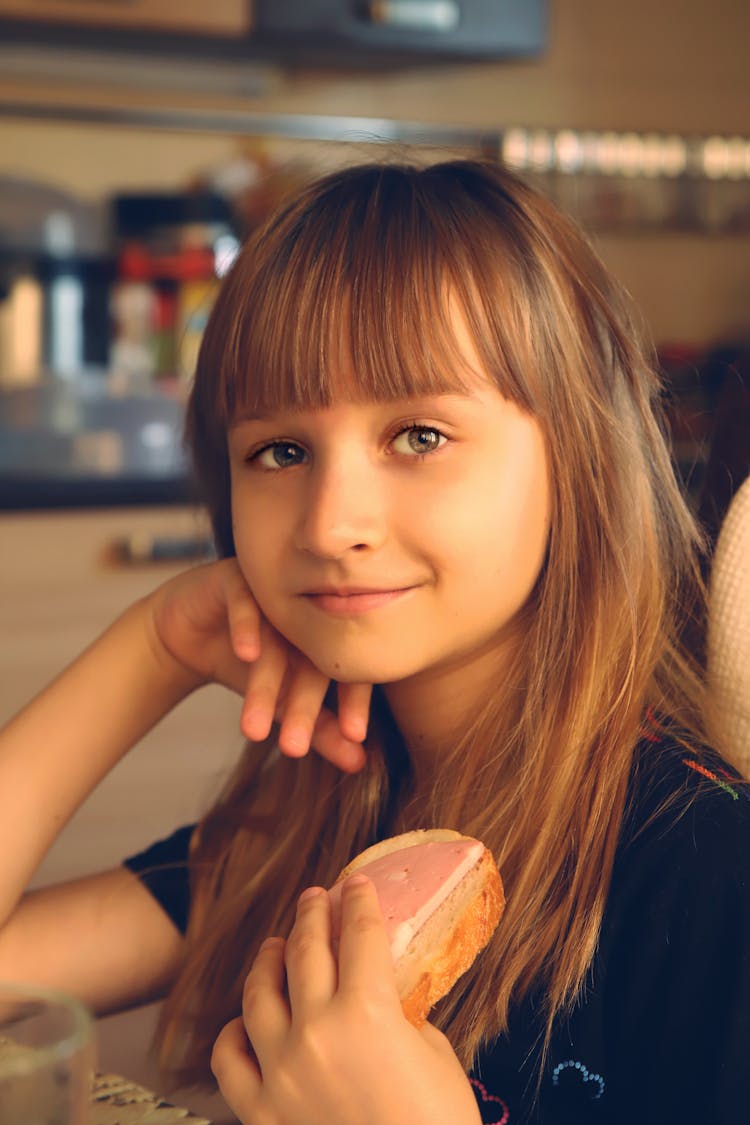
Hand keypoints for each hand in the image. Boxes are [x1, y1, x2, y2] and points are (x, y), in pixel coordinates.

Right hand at [147, 559, 370, 772]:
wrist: (187, 634)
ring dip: (265, 684)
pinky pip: (246, 601)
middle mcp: (307, 612)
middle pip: (311, 661)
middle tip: (293, 748)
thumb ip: (320, 730)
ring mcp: (274, 593)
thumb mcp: (281, 702)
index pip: (348, 669)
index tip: (355, 738)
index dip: (354, 703)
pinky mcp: (238, 579)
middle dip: (303, 708)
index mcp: (327, 637)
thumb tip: (359, 764)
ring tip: (254, 729)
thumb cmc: (245, 666)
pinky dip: (247, 627)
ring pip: (276, 641)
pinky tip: (246, 655)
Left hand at [211, 877, 480, 1124]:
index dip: (360, 901)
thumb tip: (383, 992)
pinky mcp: (261, 1112)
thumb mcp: (433, 1052)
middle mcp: (316, 1032)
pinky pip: (229, 1057)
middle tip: (317, 897)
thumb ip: (400, 1013)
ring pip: (259, 992)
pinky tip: (247, 1019)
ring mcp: (281, 1072)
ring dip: (269, 958)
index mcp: (367, 1012)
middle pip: (306, 949)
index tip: (357, 885)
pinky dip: (235, 1031)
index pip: (360, 934)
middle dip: (313, 913)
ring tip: (276, 944)